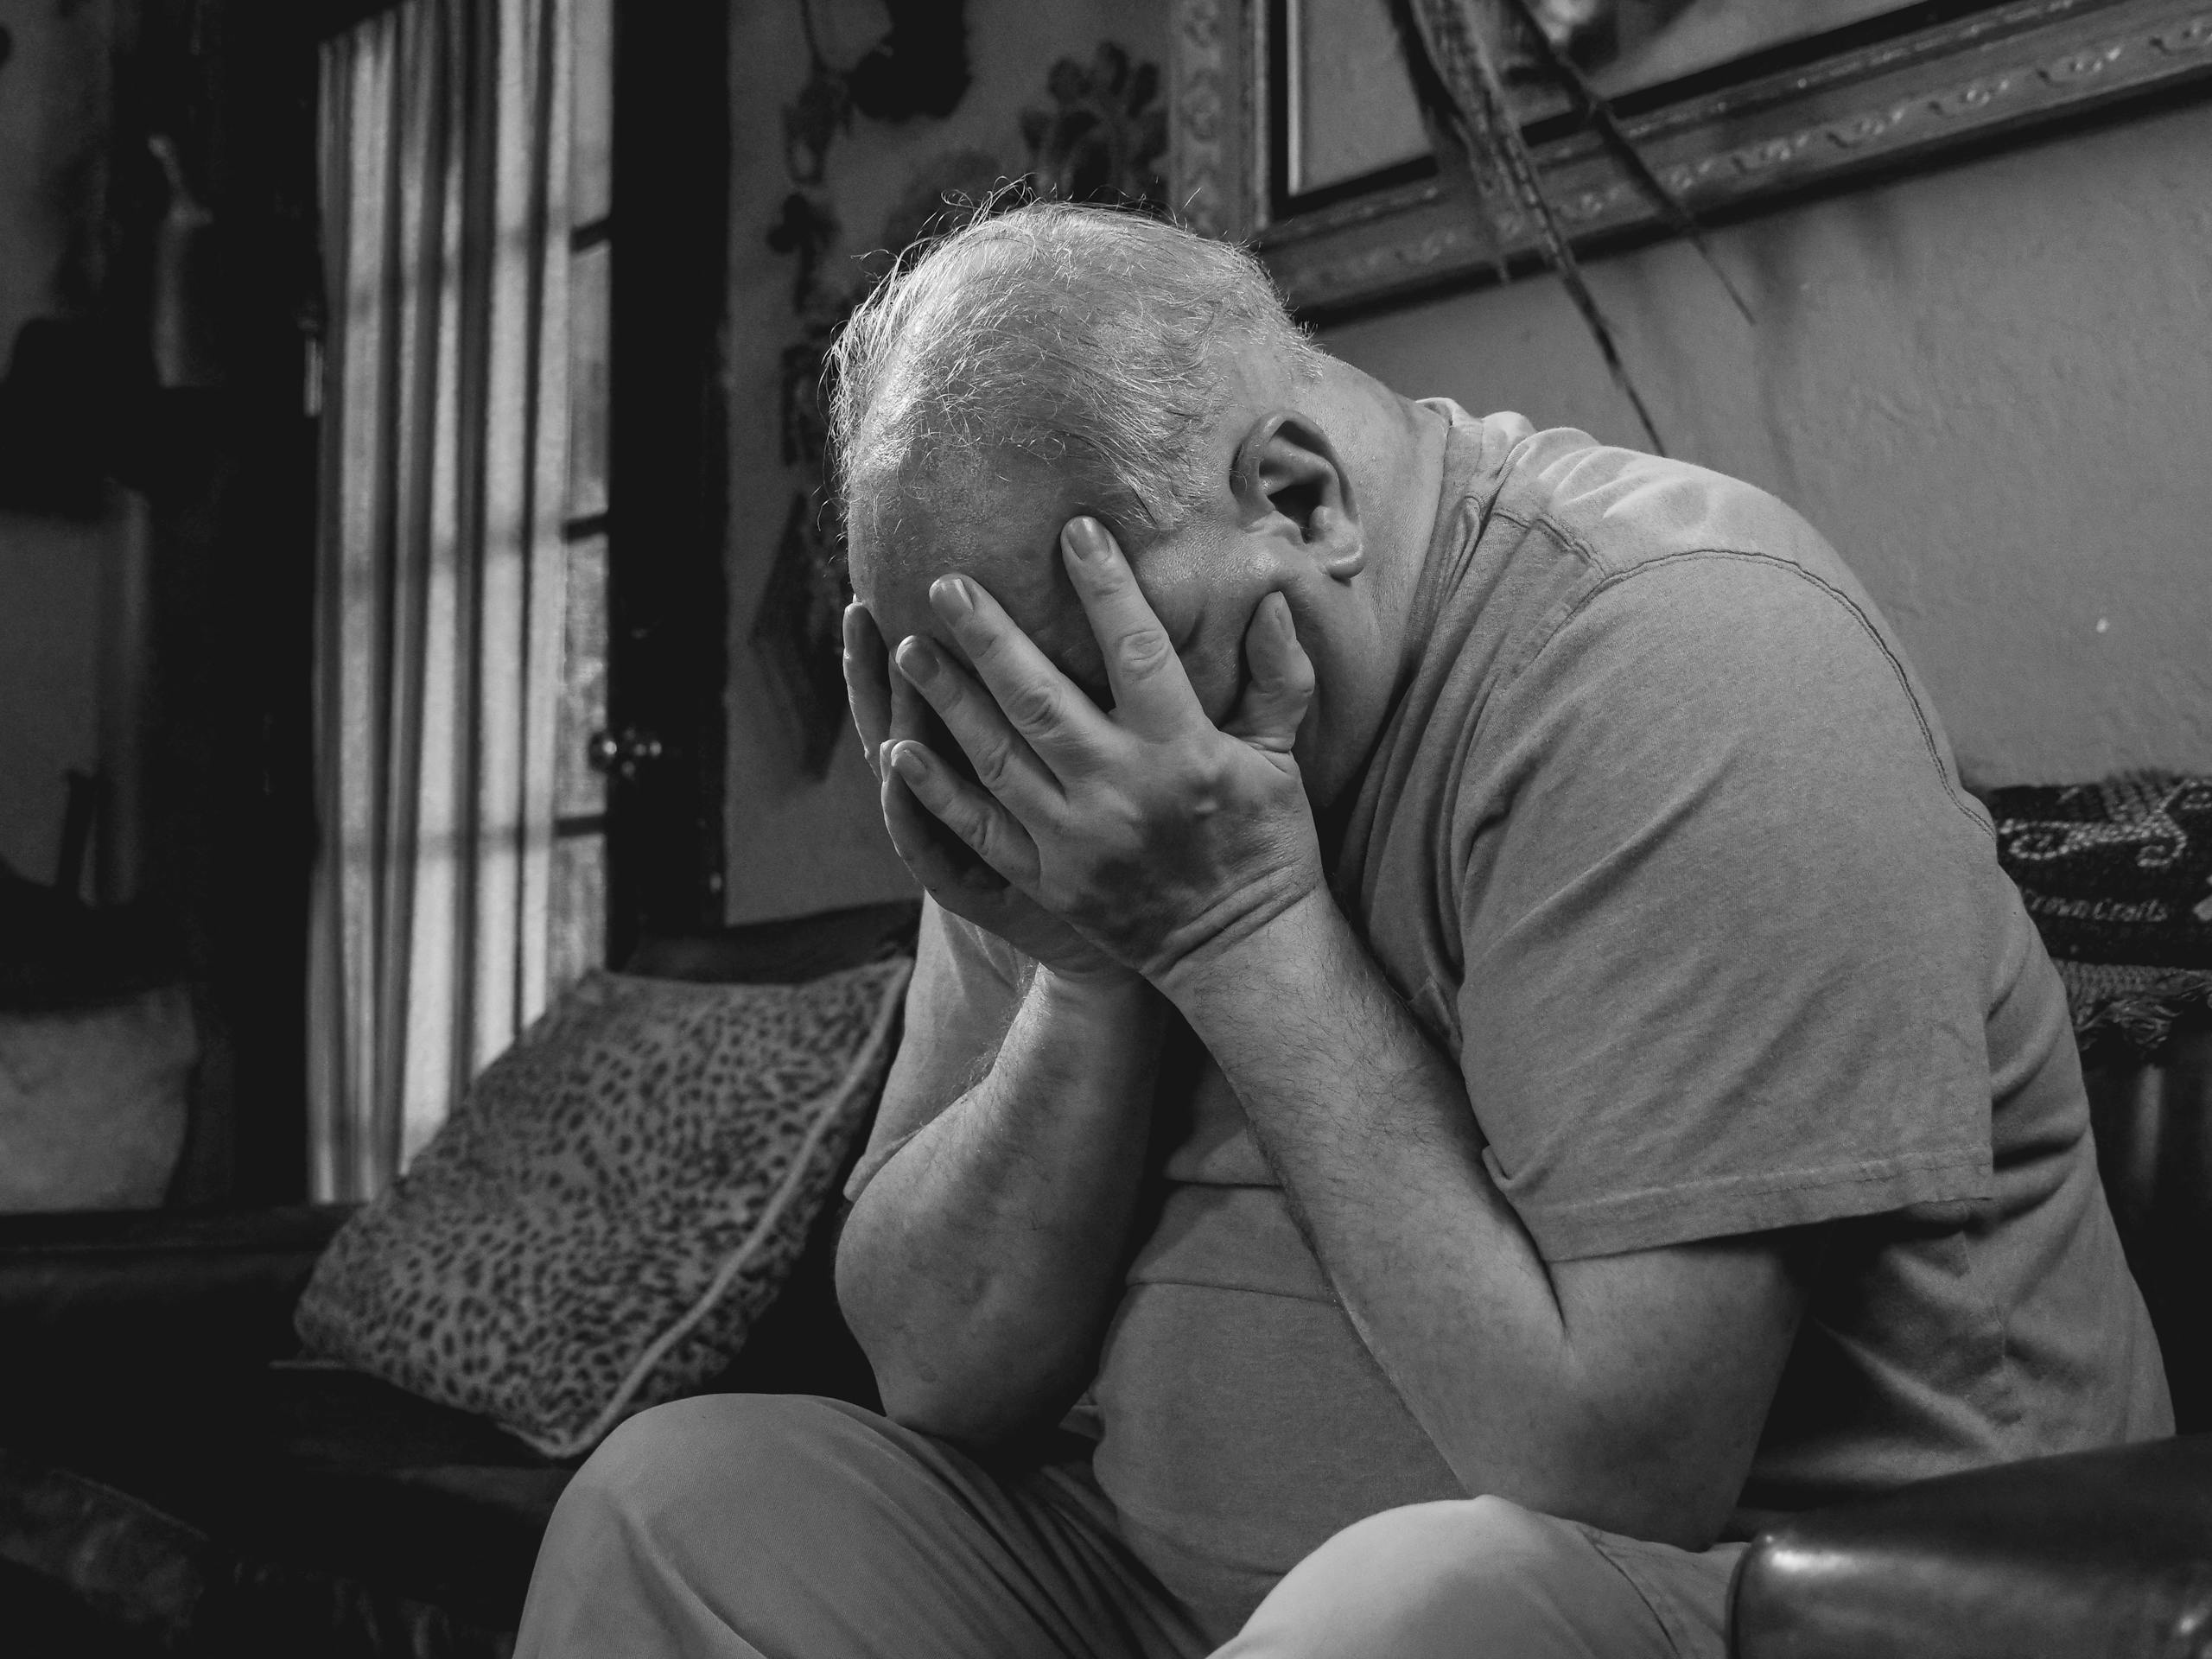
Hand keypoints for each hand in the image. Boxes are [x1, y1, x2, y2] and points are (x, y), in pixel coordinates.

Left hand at [883, 517, 1324, 986]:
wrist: (1240, 953)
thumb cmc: (1267, 844)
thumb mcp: (1282, 759)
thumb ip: (1277, 677)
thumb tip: (1269, 597)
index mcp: (1183, 749)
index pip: (1136, 650)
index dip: (1105, 588)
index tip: (1074, 531)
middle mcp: (1120, 789)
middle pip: (1040, 698)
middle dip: (990, 636)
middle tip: (946, 583)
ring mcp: (1076, 838)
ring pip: (996, 756)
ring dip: (947, 700)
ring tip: (907, 649)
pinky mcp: (1047, 879)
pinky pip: (978, 829)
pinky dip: (935, 791)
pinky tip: (898, 749)